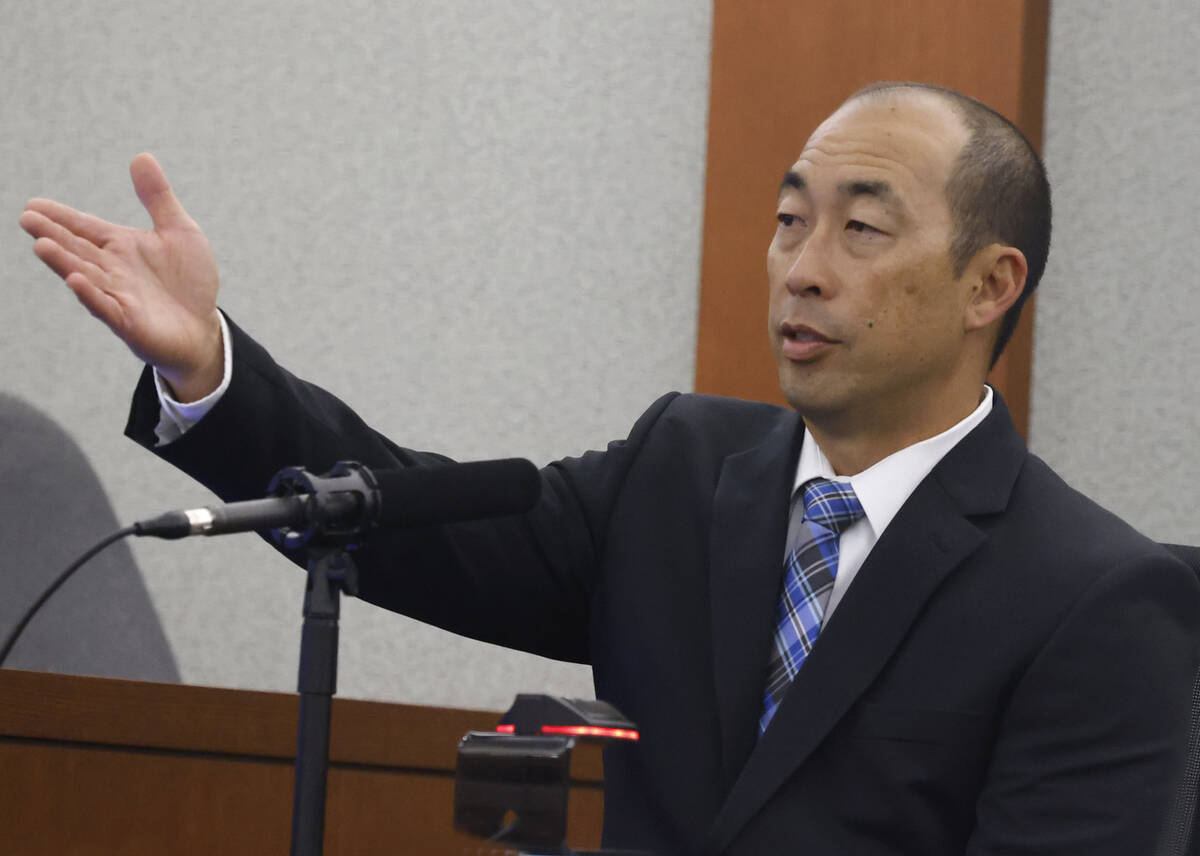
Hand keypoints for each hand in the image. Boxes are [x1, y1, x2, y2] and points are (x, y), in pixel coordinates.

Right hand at [19, 153, 223, 401]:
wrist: (203, 327)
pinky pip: (106, 307)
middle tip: (27, 218)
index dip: (62, 216)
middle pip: (78, 250)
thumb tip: (141, 156)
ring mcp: (118, 296)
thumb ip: (158, 198)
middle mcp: (113, 270)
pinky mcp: (129, 322)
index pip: (85, 227)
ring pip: (86, 277)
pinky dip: (92, 295)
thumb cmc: (189, 281)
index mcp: (121, 246)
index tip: (34, 204)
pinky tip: (76, 281)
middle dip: (53, 235)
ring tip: (41, 246)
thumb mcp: (180, 231)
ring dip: (64, 263)